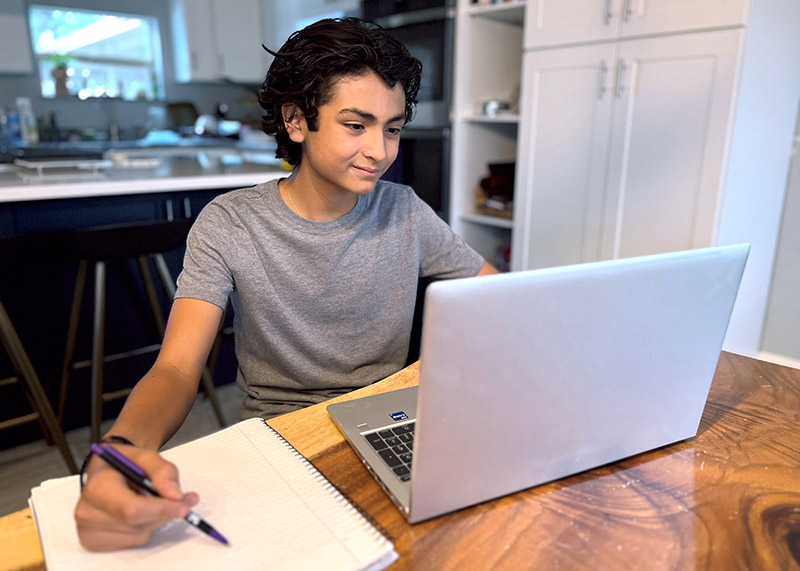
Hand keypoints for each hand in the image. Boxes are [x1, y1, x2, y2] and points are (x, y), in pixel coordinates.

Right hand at [74, 445, 198, 550]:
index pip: (131, 509)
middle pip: (138, 524)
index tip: (183, 504)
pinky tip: (138, 512)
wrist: (106, 470)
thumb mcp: (146, 456)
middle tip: (182, 499)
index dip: (161, 509)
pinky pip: (134, 542)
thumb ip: (163, 471)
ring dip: (156, 519)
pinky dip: (144, 528)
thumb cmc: (124, 463)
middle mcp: (88, 511)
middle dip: (165, 512)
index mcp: (97, 486)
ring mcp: (89, 530)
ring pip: (140, 535)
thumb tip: (175, 494)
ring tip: (149, 500)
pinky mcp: (94, 543)